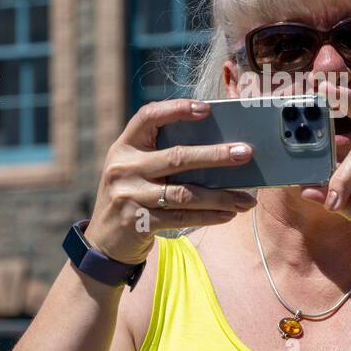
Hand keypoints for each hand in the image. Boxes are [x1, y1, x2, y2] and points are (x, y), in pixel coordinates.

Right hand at [83, 98, 256, 263]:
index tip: (206, 108)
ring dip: (221, 196)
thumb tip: (220, 152)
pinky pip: (182, 218)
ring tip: (247, 200)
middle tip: (245, 153)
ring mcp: (129, 195)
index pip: (147, 116)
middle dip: (216, 155)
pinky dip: (209, 216)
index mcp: (124, 146)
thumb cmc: (133, 196)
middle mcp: (124, 168)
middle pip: (177, 157)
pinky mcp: (138, 222)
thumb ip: (164, 157)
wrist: (103, 241)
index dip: (175, 109)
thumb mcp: (137, 170)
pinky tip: (229, 214)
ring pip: (185, 193)